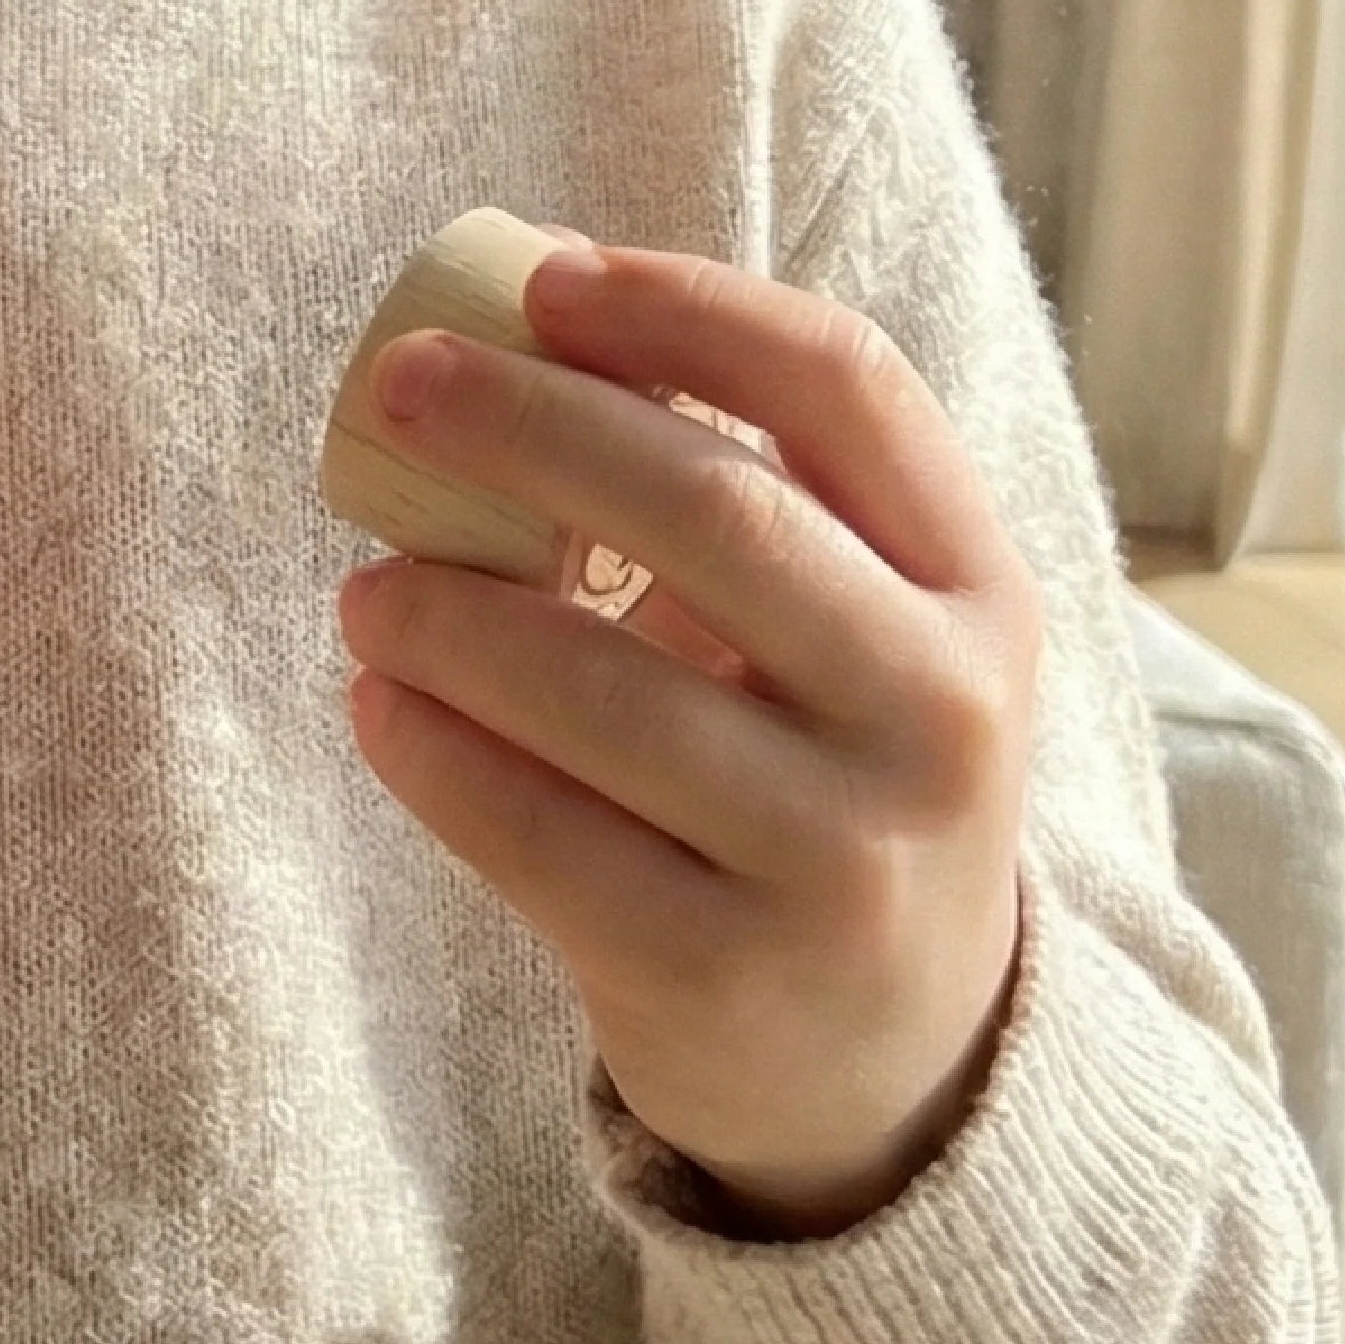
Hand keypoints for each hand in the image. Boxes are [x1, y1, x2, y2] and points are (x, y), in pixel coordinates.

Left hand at [331, 241, 1037, 1235]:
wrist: (896, 1066)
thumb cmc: (825, 779)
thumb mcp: (853, 638)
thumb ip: (739, 502)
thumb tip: (507, 339)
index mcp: (977, 588)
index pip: (846, 388)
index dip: (687, 310)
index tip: (547, 277)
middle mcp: (941, 715)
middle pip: (720, 511)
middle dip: (532, 425)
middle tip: (403, 386)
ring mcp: (844, 858)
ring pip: (604, 687)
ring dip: (450, 611)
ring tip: (368, 584)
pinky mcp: (726, 975)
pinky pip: (538, 835)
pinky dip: (431, 749)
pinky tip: (378, 702)